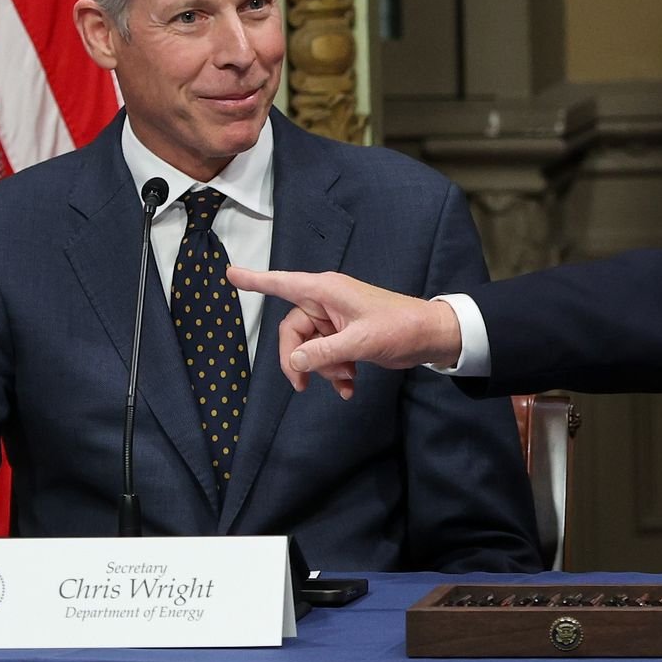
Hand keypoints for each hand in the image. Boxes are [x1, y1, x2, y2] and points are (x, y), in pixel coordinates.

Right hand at [226, 267, 460, 398]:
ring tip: (346, 381)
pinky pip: (326, 355)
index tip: (230, 273)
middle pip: (293, 332)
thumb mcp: (360, 342)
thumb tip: (295, 362)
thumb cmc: (400, 328)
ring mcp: (336, 320)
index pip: (282, 284)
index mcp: (327, 291)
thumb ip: (324, 352)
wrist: (431, 337)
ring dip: (324, 369)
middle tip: (304, 387)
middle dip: (300, 360)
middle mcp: (327, 302)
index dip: (255, 280)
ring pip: (311, 348)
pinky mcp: (346, 336)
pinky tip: (349, 388)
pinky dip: (335, 372)